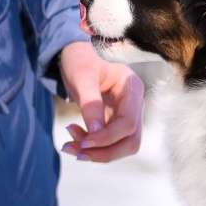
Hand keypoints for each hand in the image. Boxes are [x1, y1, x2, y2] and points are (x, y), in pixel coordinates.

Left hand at [59, 41, 143, 162]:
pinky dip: (93, 146)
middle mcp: (135, 104)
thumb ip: (91, 105)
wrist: (76, 53)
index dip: (107, 138)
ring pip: (122, 146)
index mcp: (132, 89)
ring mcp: (128, 114)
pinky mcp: (117, 121)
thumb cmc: (80, 59)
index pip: (128, 124)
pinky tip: (75, 138)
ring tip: (69, 145)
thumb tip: (95, 134)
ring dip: (98, 153)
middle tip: (76, 152)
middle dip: (105, 152)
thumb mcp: (82, 78)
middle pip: (131, 141)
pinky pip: (111, 142)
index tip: (82, 142)